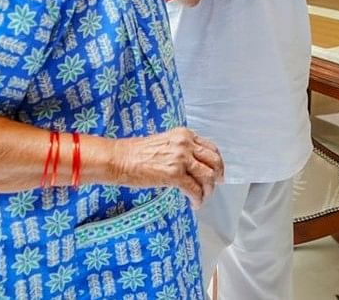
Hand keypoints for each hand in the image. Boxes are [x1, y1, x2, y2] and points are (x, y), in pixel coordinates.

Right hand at [109, 127, 223, 207]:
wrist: (120, 159)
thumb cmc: (136, 153)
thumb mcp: (165, 143)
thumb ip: (181, 149)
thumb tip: (193, 165)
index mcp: (184, 134)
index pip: (211, 147)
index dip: (217, 162)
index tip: (217, 171)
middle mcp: (186, 144)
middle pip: (214, 161)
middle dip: (218, 176)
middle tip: (216, 185)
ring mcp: (181, 158)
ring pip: (208, 176)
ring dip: (208, 190)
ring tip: (202, 197)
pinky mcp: (175, 174)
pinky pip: (195, 189)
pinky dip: (197, 199)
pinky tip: (194, 204)